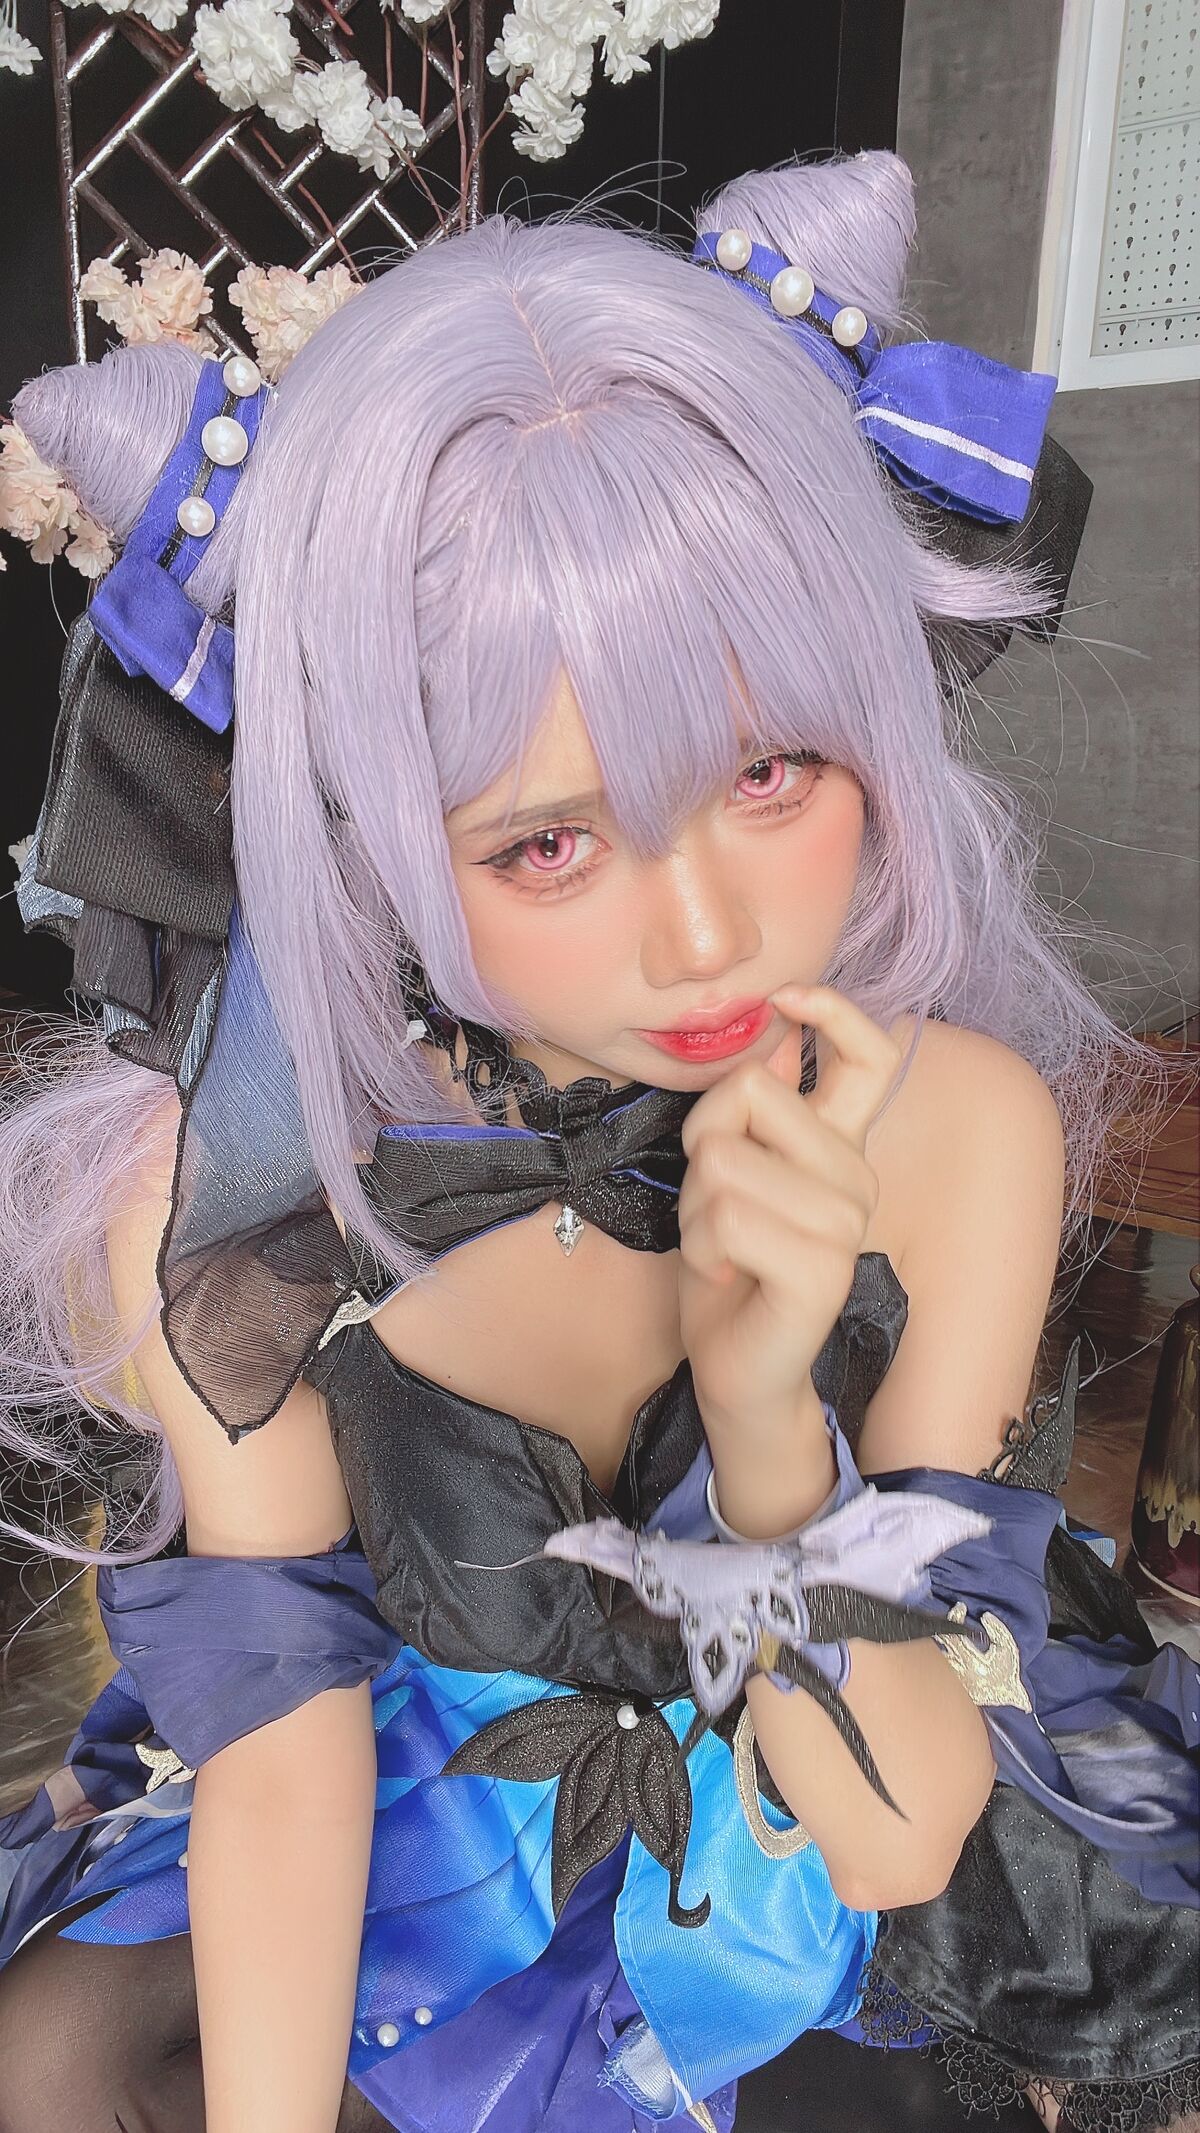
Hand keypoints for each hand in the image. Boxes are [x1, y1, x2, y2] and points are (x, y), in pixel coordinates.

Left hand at [677, 984, 905, 1448]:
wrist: (737, 1366)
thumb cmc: (728, 1263)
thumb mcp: (726, 1170)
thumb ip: (754, 1109)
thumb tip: (775, 1038)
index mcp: (839, 1145)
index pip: (869, 1055)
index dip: (835, 1010)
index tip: (789, 997)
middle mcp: (854, 1175)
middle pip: (750, 1092)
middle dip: (701, 1145)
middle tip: (714, 1206)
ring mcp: (845, 1222)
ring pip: (724, 1159)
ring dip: (694, 1208)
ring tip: (720, 1246)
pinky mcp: (823, 1268)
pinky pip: (727, 1217)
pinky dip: (701, 1246)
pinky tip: (726, 1274)